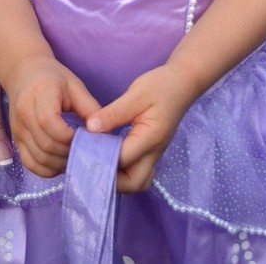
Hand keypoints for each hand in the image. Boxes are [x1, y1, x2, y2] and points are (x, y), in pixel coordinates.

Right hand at [7, 56, 99, 178]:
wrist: (25, 73)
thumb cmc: (54, 78)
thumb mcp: (75, 86)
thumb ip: (90, 109)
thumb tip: (106, 134)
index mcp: (40, 95)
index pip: (51, 124)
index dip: (70, 137)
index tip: (87, 138)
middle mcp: (24, 114)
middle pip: (46, 145)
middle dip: (68, 154)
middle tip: (85, 154)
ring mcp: (16, 129)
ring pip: (38, 158)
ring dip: (59, 165)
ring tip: (75, 159)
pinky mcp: (15, 140)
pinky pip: (29, 163)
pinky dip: (46, 170)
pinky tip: (60, 164)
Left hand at [87, 66, 191, 192]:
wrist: (183, 82)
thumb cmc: (160, 85)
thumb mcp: (136, 94)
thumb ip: (113, 113)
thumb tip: (90, 128)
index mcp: (150, 138)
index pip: (123, 159)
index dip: (101, 157)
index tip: (82, 148)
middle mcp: (154, 152)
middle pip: (133, 183)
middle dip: (111, 179)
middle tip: (92, 161)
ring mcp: (155, 155)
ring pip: (138, 183)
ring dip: (119, 180)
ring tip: (100, 161)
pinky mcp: (152, 152)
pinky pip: (139, 173)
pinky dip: (124, 173)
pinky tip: (110, 157)